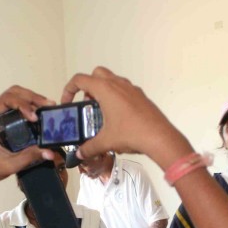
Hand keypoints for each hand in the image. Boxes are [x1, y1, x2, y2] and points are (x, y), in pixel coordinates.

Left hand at [0, 85, 55, 184]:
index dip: (22, 104)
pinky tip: (41, 110)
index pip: (6, 100)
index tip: (34, 117)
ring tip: (47, 106)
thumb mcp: (12, 163)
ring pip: (16, 94)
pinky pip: (18, 102)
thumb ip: (30, 157)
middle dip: (31, 97)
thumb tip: (50, 152)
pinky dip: (31, 103)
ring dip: (32, 98)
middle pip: (13, 93)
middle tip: (47, 105)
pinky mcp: (4, 116)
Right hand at [60, 67, 191, 169]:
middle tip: (87, 104)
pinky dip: (117, 98)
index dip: (69, 89)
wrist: (160, 137)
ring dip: (103, 91)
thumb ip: (89, 147)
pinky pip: (124, 90)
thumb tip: (80, 153)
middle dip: (88, 86)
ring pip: (112, 80)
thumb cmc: (131, 134)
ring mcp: (132, 88)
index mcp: (105, 89)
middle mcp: (118, 84)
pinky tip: (118, 118)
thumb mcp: (106, 142)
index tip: (68, 102)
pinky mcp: (141, 96)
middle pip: (97, 74)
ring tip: (101, 112)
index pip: (80, 79)